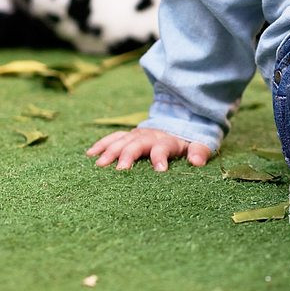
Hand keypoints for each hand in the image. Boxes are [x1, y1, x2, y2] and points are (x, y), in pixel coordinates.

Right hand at [86, 127, 213, 170]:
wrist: (180, 119)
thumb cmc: (187, 140)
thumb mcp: (199, 144)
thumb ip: (199, 151)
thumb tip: (197, 162)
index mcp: (168, 141)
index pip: (162, 148)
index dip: (160, 158)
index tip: (159, 171)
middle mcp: (150, 136)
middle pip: (137, 144)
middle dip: (128, 155)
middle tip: (119, 170)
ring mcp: (137, 134)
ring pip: (122, 140)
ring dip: (110, 151)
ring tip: (99, 165)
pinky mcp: (128, 135)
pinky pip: (113, 137)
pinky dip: (102, 144)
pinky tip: (90, 154)